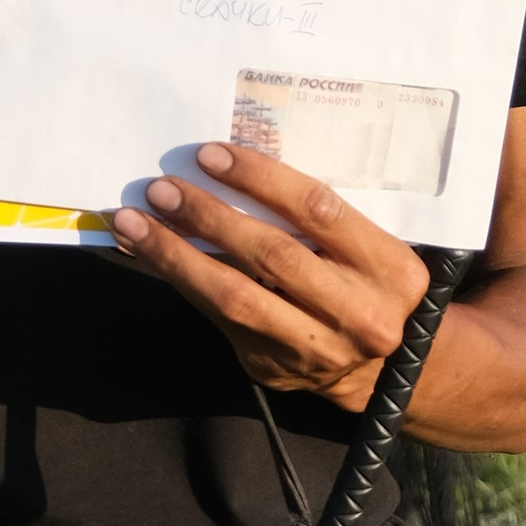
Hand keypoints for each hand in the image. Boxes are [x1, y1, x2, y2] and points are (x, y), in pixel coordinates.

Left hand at [111, 141, 428, 410]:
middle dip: (209, 216)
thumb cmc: (368, 285)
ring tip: (135, 222)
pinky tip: (148, 254)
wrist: (389, 370)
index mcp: (389, 268)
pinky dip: (178, 280)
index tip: (210, 155)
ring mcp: (314, 348)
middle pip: (271, 254)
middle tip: (162, 188)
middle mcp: (358, 313)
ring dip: (176, 255)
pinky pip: (217, 317)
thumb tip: (226, 167)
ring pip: (234, 296)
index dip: (260, 179)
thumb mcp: (368, 249)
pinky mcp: (274, 366)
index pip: (317, 209)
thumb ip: (318, 219)